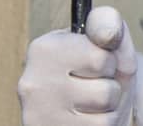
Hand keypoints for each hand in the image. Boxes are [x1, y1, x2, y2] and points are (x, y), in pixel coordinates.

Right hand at [18, 7, 137, 125]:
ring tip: (92, 103)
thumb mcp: (108, 45)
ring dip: (108, 108)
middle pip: (105, 90)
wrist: (86, 109)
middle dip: (110, 86)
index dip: (109, 61)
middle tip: (94, 84)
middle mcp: (33, 83)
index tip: (96, 62)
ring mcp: (38, 115)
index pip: (101, 57)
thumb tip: (108, 32)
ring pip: (102, 115)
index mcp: (44, 48)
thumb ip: (109, 26)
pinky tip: (86, 119)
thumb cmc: (98, 74)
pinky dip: (103, 124)